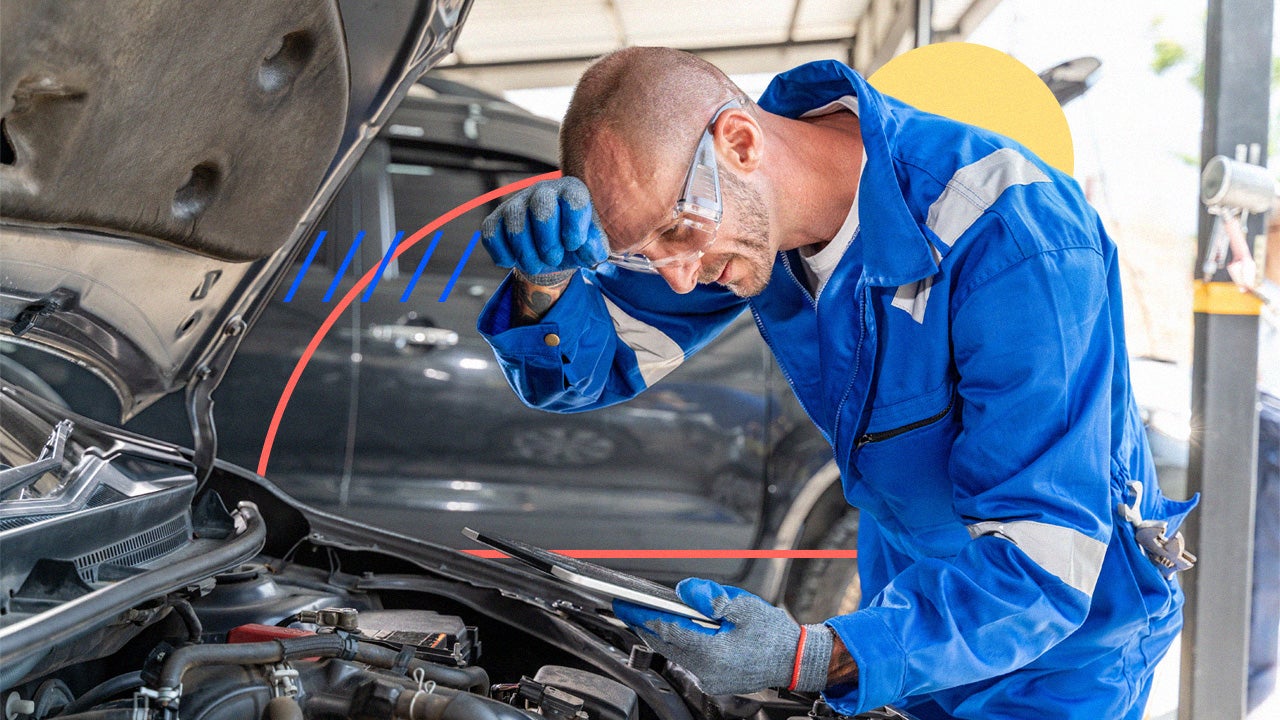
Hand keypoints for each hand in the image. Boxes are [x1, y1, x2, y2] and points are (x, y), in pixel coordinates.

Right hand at [480, 176, 607, 282]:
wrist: (552, 251)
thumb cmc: (574, 243)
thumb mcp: (591, 246)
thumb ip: (595, 246)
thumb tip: (587, 249)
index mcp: (571, 191)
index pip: (574, 200)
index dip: (574, 227)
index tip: (573, 245)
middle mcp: (543, 191)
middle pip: (541, 208)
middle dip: (548, 242)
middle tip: (554, 258)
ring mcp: (517, 203)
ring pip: (515, 222)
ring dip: (526, 253)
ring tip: (536, 266)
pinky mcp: (496, 219)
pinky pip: (491, 234)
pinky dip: (502, 253)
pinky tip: (514, 261)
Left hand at [612, 578, 832, 694]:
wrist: (796, 659)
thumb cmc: (775, 633)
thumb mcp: (744, 606)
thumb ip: (710, 598)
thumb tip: (683, 591)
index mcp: (713, 653)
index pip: (667, 631)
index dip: (643, 616)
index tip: (624, 605)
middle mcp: (707, 671)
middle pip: (666, 644)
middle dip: (645, 625)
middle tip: (627, 608)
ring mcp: (709, 680)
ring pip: (675, 653)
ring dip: (662, 634)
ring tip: (647, 615)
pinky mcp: (714, 681)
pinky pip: (687, 660)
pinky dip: (678, 644)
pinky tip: (675, 630)